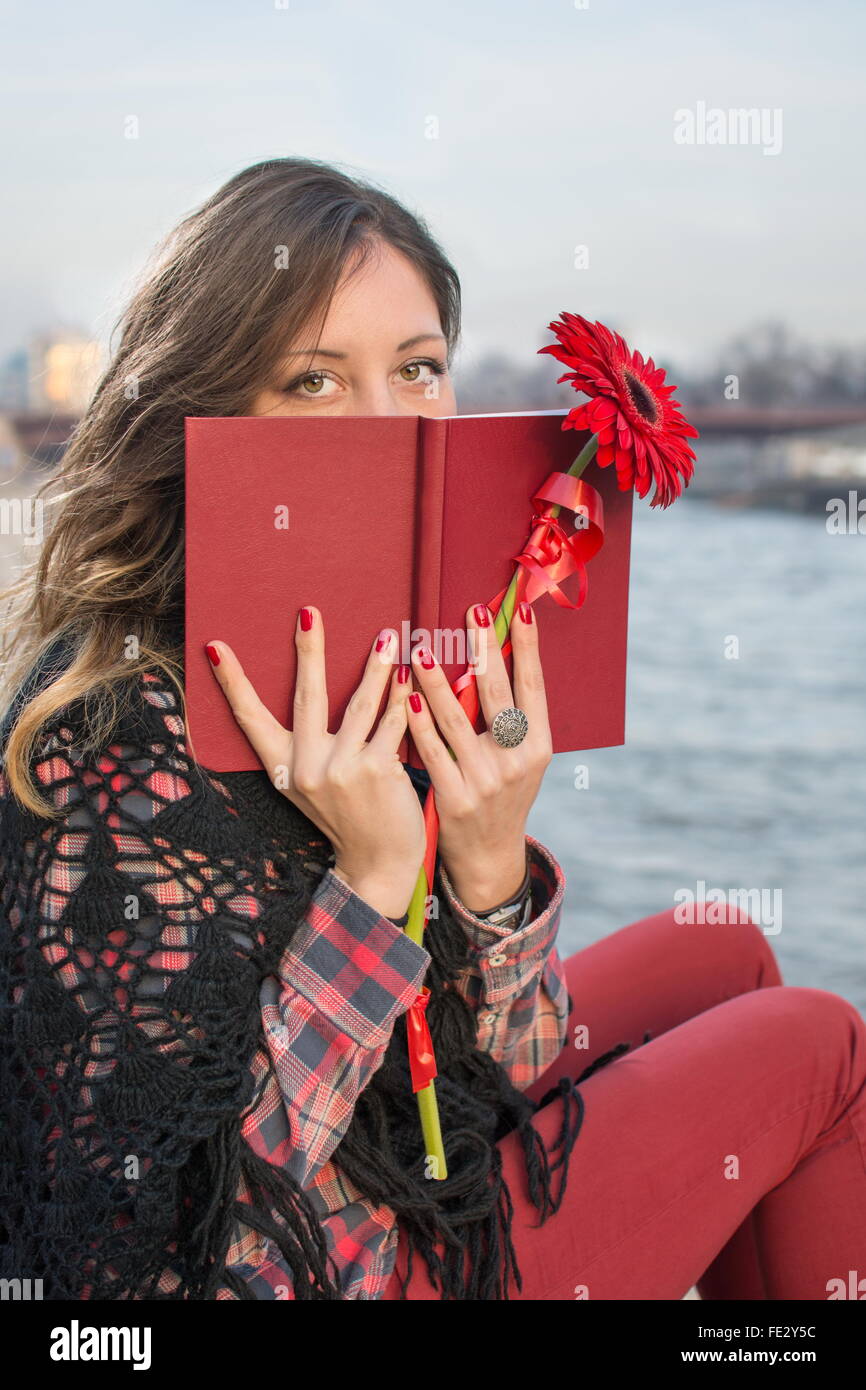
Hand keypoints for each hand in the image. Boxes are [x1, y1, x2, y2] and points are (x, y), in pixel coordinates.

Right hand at [204, 609, 426, 918]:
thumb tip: (314, 689)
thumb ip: (311, 744)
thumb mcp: (313, 785)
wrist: (378, 864)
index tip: (215, 647)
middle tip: (309, 612)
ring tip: (386, 637)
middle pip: (306, 695)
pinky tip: (414, 677)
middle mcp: (305, 767)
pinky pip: (392, 722)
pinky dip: (404, 699)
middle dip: (308, 651)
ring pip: (359, 703)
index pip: (249, 717)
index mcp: (283, 768)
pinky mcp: (376, 771)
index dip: (232, 682)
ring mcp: (340, 769)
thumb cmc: (349, 817)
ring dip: (375, 666)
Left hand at [406, 600, 551, 913]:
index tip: (519, 610)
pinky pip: (433, 753)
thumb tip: (491, 655)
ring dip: (439, 680)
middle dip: (485, 650)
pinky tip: (408, 697)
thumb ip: (508, 716)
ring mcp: (487, 781)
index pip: (534, 685)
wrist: (489, 858)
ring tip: (422, 648)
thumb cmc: (502, 794)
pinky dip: (420, 724)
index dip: (527, 647)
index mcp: (539, 745)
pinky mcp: (456, 799)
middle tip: (473, 613)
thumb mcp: (519, 759)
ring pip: (458, 720)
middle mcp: (517, 761)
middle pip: (498, 695)